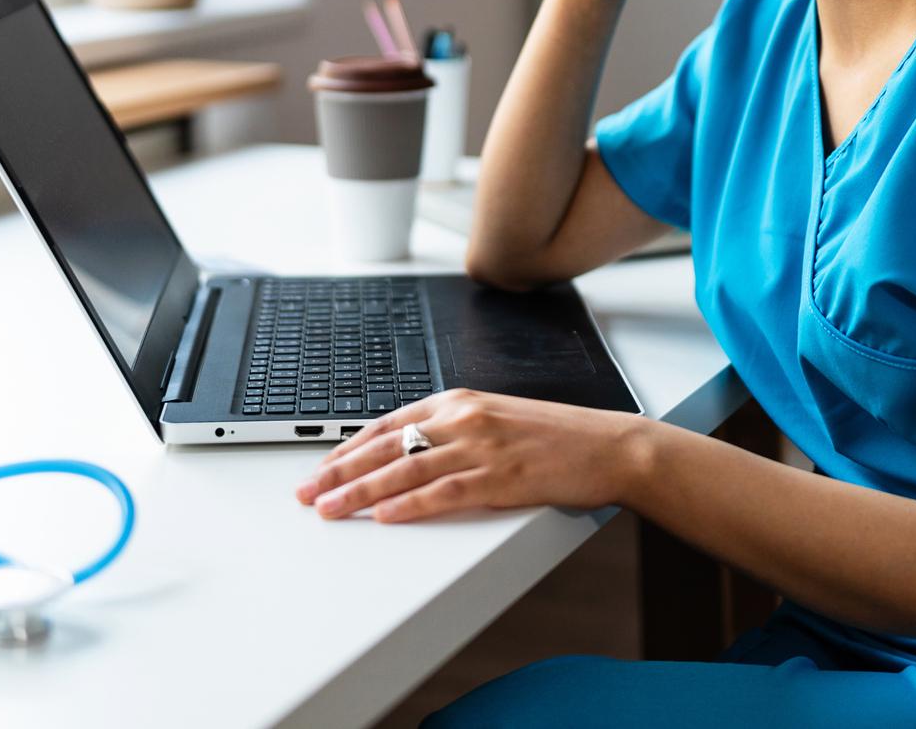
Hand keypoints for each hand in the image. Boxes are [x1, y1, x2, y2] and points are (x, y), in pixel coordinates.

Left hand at [293, 389, 647, 521]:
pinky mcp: (501, 477)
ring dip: (360, 491)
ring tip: (330, 509)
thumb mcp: (496, 420)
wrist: (609, 445)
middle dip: (339, 471)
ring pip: (405, 469)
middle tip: (307, 493)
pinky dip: (409, 504)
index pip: (388, 424)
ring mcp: (482, 447)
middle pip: (386, 446)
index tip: (320, 467)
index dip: (348, 447)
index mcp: (460, 400)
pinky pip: (443, 492)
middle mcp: (464, 418)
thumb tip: (408, 455)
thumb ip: (454, 432)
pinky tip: (383, 515)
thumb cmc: (556, 437)